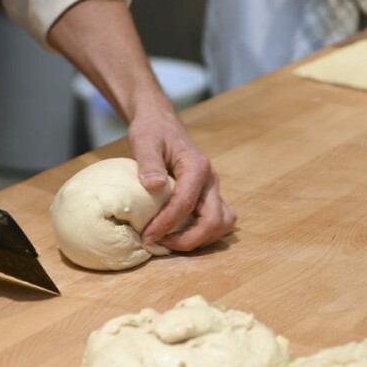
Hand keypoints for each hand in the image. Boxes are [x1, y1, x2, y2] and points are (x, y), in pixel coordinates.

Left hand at [127, 110, 235, 251]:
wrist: (161, 123)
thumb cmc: (152, 131)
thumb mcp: (144, 140)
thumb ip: (149, 162)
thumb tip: (154, 186)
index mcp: (197, 167)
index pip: (186, 204)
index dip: (166, 224)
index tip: (147, 236)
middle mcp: (211, 180)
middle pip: (214, 221)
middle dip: (189, 240)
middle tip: (161, 244)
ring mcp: (213, 189)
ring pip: (222, 224)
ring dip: (200, 240)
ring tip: (171, 242)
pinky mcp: (210, 196)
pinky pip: (216, 221)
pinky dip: (203, 234)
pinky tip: (179, 234)